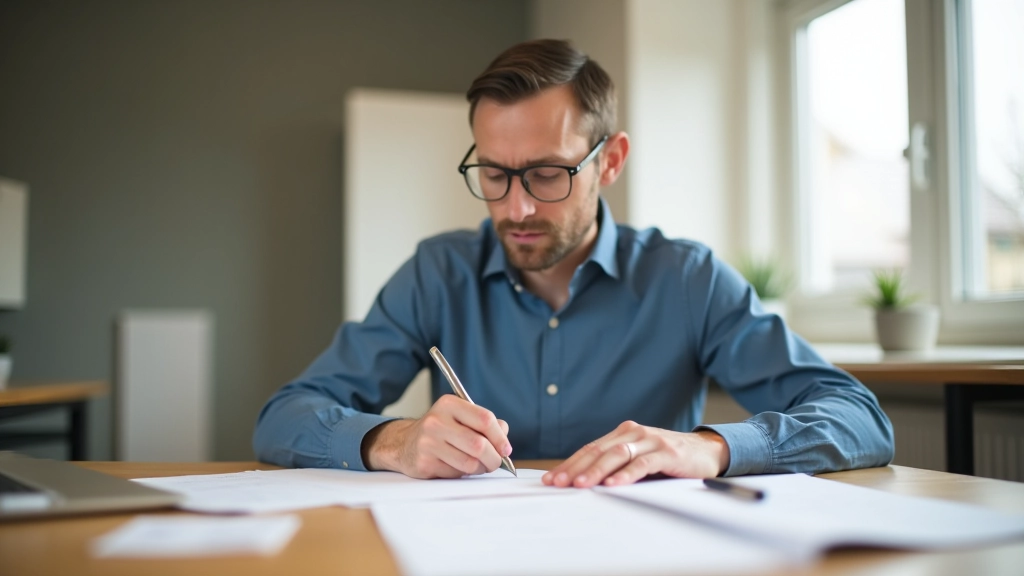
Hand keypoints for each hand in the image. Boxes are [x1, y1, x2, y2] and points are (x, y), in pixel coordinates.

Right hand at [361, 394, 511, 478]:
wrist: (405, 443)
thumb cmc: (440, 430)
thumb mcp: (461, 417)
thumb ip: (484, 423)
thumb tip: (504, 435)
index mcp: (449, 404)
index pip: (484, 419)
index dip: (500, 437)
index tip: (506, 449)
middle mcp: (436, 421)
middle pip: (479, 444)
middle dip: (494, 458)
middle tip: (496, 462)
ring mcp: (428, 442)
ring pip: (470, 463)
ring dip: (481, 468)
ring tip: (479, 465)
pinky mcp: (424, 462)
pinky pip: (456, 474)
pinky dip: (463, 474)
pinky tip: (457, 466)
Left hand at [542, 421, 729, 487]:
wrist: (706, 451)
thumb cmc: (668, 459)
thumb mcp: (638, 459)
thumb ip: (616, 466)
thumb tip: (584, 482)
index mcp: (623, 434)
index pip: (590, 449)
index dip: (569, 464)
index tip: (552, 478)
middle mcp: (633, 433)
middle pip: (598, 451)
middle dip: (575, 468)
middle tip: (558, 482)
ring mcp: (650, 440)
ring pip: (616, 455)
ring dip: (596, 471)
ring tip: (580, 484)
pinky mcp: (667, 452)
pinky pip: (642, 463)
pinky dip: (626, 474)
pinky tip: (614, 484)